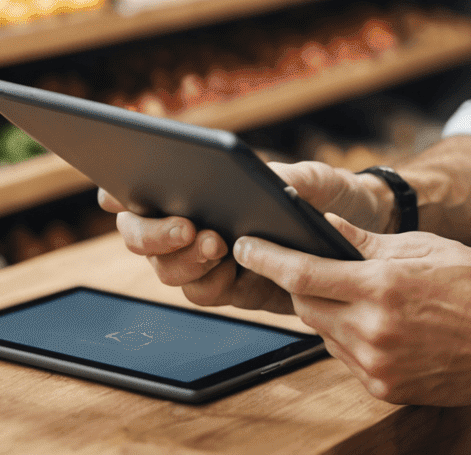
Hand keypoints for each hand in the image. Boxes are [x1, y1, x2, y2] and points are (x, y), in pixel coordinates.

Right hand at [99, 160, 395, 315]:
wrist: (360, 234)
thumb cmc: (328, 194)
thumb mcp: (315, 179)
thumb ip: (291, 177)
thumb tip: (266, 179)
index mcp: (199, 187)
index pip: (145, 189)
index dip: (118, 192)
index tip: (110, 192)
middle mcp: (194, 224)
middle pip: (143, 236)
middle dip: (155, 234)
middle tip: (187, 225)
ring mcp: (210, 260)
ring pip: (171, 271)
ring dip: (186, 261)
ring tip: (216, 244)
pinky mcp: (235, 288)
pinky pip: (208, 294)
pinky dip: (214, 284)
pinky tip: (232, 270)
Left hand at [232, 213, 470, 404]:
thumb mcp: (422, 246)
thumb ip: (366, 241)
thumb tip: (326, 227)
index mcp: (382, 286)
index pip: (304, 272)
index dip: (268, 257)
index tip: (244, 245)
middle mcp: (374, 331)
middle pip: (307, 306)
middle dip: (299, 283)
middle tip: (301, 263)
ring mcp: (378, 367)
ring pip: (325, 333)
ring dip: (326, 310)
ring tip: (353, 290)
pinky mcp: (386, 389)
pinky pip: (348, 357)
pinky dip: (348, 335)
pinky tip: (372, 320)